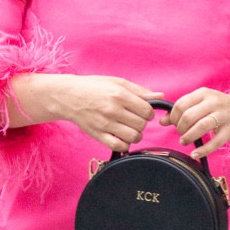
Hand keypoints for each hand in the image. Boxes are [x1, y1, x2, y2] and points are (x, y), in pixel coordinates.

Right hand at [40, 75, 162, 149]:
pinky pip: (119, 146)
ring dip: (134, 134)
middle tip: (133, 119)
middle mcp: (113, 110)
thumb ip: (139, 91)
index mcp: (119, 95)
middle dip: (141, 123)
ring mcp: (105, 124)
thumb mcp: (117, 83)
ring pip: (133, 137)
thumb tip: (160, 97)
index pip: (147, 111)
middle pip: (141, 125)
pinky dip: (124, 144)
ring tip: (128, 128)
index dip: (148, 113)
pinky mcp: (98, 135)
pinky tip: (121, 137)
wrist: (69, 96)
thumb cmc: (94, 87)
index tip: (141, 111)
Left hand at [168, 87, 229, 156]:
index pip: (181, 104)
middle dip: (180, 128)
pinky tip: (195, 154)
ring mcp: (223, 116)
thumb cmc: (220, 107)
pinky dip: (203, 150)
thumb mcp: (201, 103)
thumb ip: (182, 110)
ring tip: (184, 141)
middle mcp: (214, 102)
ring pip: (201, 127)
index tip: (175, 124)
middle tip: (181, 133)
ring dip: (189, 137)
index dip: (174, 117)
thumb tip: (162, 121)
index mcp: (204, 93)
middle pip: (189, 116)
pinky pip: (215, 142)